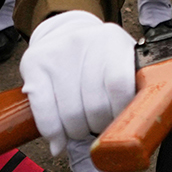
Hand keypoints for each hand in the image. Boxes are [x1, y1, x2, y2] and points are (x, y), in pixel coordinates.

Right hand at [18, 10, 135, 148]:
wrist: (64, 30)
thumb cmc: (100, 56)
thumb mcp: (124, 58)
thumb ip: (136, 85)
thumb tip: (138, 129)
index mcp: (112, 39)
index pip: (119, 84)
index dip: (121, 112)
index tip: (122, 124)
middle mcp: (82, 41)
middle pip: (94, 104)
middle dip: (100, 126)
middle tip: (101, 126)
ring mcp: (55, 52)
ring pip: (70, 114)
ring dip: (78, 132)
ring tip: (82, 128)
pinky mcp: (33, 64)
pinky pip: (44, 112)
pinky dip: (53, 133)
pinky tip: (58, 141)